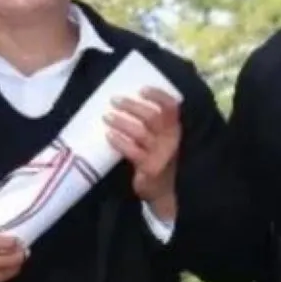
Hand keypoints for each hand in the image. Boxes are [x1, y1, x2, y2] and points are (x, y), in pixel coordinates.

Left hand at [106, 87, 181, 219]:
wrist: (162, 192)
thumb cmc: (156, 159)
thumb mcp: (159, 140)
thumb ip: (151, 124)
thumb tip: (125, 102)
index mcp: (174, 129)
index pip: (171, 108)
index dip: (158, 96)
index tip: (141, 89)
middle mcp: (170, 140)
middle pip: (152, 117)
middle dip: (132, 106)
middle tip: (114, 100)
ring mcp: (161, 154)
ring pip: (140, 132)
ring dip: (121, 122)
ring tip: (106, 117)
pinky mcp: (150, 167)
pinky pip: (132, 151)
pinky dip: (120, 141)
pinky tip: (109, 136)